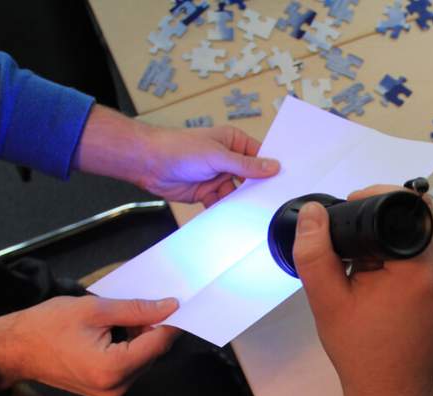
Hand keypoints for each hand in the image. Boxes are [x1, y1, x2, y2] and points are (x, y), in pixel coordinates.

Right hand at [0, 296, 180, 395]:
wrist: (15, 348)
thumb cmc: (48, 326)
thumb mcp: (95, 309)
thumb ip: (137, 309)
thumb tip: (169, 307)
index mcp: (113, 368)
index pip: (160, 343)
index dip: (171, 320)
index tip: (178, 303)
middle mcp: (116, 386)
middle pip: (154, 352)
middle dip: (152, 327)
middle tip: (141, 304)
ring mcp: (111, 392)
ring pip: (144, 358)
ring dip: (141, 337)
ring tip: (119, 319)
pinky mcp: (107, 390)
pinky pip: (131, 365)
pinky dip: (130, 347)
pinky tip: (115, 332)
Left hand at [74, 106, 279, 206]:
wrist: (149, 163)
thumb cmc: (178, 148)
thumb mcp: (217, 155)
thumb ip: (246, 165)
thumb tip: (272, 166)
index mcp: (233, 142)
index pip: (259, 156)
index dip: (270, 168)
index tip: (283, 181)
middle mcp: (227, 159)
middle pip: (250, 177)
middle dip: (256, 188)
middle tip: (270, 200)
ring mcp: (217, 176)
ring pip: (237, 193)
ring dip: (240, 201)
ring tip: (249, 211)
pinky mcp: (207, 192)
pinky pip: (222, 203)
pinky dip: (225, 209)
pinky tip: (230, 215)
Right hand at [292, 185, 432, 395]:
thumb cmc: (358, 350)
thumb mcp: (326, 301)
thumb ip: (315, 252)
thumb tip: (314, 212)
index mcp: (419, 269)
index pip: (408, 205)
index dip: (377, 200)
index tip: (354, 217)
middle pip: (415, 226)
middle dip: (384, 234)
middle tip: (358, 259)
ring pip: (425, 246)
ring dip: (399, 253)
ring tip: (375, 281)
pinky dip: (414, 270)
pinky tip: (395, 294)